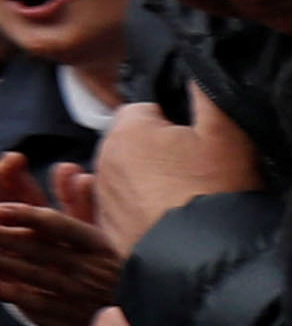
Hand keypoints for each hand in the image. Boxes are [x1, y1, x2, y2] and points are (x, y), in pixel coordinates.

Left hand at [0, 153, 126, 325]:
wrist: (142, 322)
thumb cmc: (117, 270)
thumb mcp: (106, 235)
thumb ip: (82, 201)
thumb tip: (67, 168)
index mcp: (98, 245)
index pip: (59, 226)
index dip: (26, 216)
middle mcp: (89, 269)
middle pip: (34, 248)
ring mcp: (79, 296)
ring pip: (28, 274)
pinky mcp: (71, 319)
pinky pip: (36, 305)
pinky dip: (8, 292)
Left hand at [97, 95, 264, 254]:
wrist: (201, 256)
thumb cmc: (214, 189)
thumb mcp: (225, 131)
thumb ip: (206, 92)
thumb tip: (196, 69)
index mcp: (126, 129)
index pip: (143, 112)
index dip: (171, 125)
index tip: (192, 145)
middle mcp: (103, 160)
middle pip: (131, 144)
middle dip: (155, 153)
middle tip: (191, 173)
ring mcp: (101, 197)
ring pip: (124, 177)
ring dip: (146, 183)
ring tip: (181, 198)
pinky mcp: (105, 229)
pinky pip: (122, 209)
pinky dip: (139, 212)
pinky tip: (165, 219)